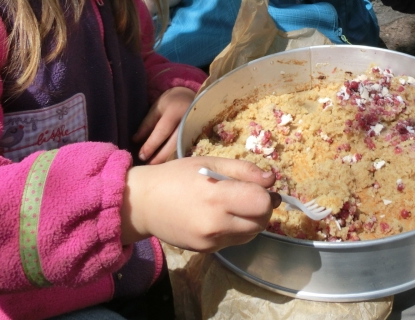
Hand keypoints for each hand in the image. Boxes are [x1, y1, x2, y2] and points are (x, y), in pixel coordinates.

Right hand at [121, 156, 279, 251]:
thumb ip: (244, 170)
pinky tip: (222, 216)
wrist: (143, 204)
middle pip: (261, 221)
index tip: (257, 185)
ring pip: (251, 234)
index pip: (262, 203)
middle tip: (248, 194)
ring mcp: (211, 241)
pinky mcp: (207, 251)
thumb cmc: (176, 177)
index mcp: (217, 196)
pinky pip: (235, 240)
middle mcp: (216, 224)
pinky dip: (237, 229)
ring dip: (251, 220)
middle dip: (261, 207)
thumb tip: (272, 179)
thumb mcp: (210, 162)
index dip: (265, 193)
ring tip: (234, 205)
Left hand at [133, 86, 195, 163]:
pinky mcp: (199, 136)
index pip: (162, 132)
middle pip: (173, 144)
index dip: (151, 145)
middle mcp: (188, 121)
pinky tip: (166, 162)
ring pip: (181, 149)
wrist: (190, 97)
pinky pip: (186, 149)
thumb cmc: (170, 102)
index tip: (141, 156)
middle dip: (159, 157)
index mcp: (175, 112)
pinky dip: (175, 157)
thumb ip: (147, 124)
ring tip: (155, 166)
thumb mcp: (156, 108)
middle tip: (148, 166)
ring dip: (167, 160)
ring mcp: (196, 129)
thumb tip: (135, 141)